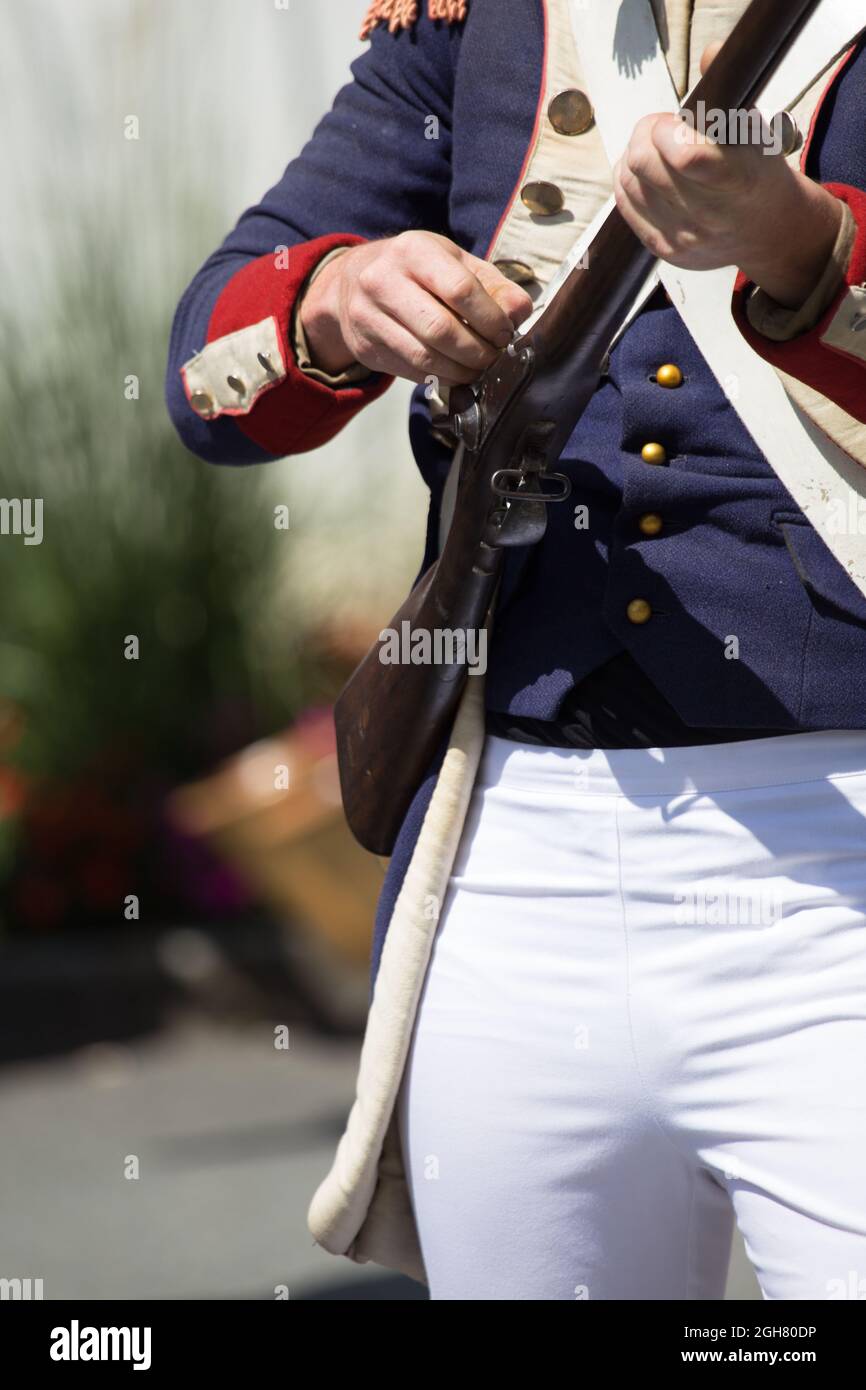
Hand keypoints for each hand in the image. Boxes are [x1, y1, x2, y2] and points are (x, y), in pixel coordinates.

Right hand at [299, 230, 533, 385]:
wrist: (350, 284)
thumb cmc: (415, 272)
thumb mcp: (454, 263)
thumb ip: (493, 285)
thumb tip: (520, 312)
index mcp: (412, 250)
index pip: (460, 290)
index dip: (490, 318)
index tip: (505, 332)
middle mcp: (383, 280)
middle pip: (441, 329)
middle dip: (478, 350)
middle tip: (495, 356)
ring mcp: (368, 316)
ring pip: (426, 357)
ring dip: (462, 370)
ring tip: (478, 367)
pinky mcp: (365, 348)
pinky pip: (412, 371)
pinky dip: (442, 377)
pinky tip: (455, 372)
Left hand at [612, 44, 843, 307]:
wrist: (766, 229)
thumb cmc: (756, 170)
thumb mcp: (755, 127)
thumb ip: (730, 91)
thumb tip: (710, 54)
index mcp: (736, 182)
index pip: (684, 155)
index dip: (666, 129)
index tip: (674, 121)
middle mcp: (707, 216)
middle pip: (643, 164)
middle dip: (644, 134)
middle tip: (661, 129)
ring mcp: (683, 237)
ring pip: (628, 182)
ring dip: (635, 155)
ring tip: (656, 149)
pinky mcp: (664, 249)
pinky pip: (625, 204)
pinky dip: (627, 180)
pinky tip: (643, 170)